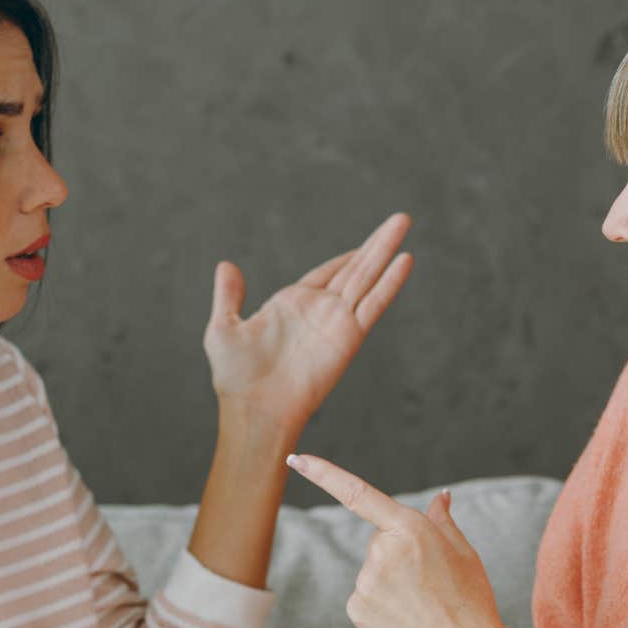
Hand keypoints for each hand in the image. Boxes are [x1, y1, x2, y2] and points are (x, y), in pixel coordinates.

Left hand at [203, 213, 413, 432]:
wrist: (254, 409)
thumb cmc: (236, 377)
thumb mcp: (223, 328)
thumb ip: (229, 295)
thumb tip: (226, 265)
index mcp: (292, 304)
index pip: (327, 273)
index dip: (347, 257)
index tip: (365, 243)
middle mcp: (319, 310)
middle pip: (355, 268)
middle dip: (376, 243)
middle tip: (400, 219)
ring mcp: (336, 321)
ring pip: (367, 277)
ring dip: (386, 249)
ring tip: (404, 222)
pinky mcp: (348, 336)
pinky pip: (373, 304)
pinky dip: (390, 282)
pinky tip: (404, 260)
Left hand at [285, 453, 502, 627]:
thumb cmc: (471, 601)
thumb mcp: (464, 553)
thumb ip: (442, 521)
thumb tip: (440, 496)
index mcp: (410, 529)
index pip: (358, 493)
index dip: (323, 474)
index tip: (295, 460)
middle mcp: (381, 552)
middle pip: (379, 541)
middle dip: (398, 553)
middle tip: (430, 581)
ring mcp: (366, 583)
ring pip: (372, 570)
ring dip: (391, 581)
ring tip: (421, 604)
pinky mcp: (357, 610)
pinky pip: (365, 596)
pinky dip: (381, 604)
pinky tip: (405, 619)